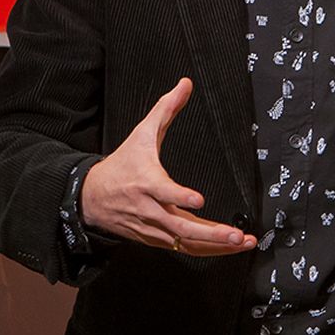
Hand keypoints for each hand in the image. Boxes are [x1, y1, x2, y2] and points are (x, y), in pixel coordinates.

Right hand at [81, 78, 256, 255]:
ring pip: (185, 242)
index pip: (162, 191)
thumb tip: (185, 83)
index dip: (179, 196)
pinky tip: (230, 248)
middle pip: (181, 226)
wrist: (91, 198)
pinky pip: (183, 248)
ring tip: (243, 243)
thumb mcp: (141, 134)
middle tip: (236, 235)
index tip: (199, 199)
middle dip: (211, 233)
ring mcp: (153, 228)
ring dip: (216, 245)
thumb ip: (165, 109)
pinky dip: (208, 250)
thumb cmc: (121, 165)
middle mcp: (149, 209)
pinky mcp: (156, 239)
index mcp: (145, 182)